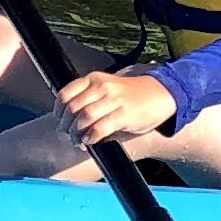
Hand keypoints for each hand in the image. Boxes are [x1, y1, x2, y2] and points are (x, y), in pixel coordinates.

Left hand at [57, 70, 177, 151]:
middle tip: (69, 135)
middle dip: (66, 125)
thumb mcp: (107, 90)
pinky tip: (90, 141)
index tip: (60, 121)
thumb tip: (72, 125)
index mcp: (94, 79)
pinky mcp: (124, 114)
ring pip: (84, 117)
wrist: (161, 94)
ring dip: (77, 133)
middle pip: (73, 107)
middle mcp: (102, 87)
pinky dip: (91, 137)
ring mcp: (114, 99)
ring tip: (79, 141)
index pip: (66, 93)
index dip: (59, 110)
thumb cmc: (132, 96)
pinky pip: (100, 128)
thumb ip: (90, 102)